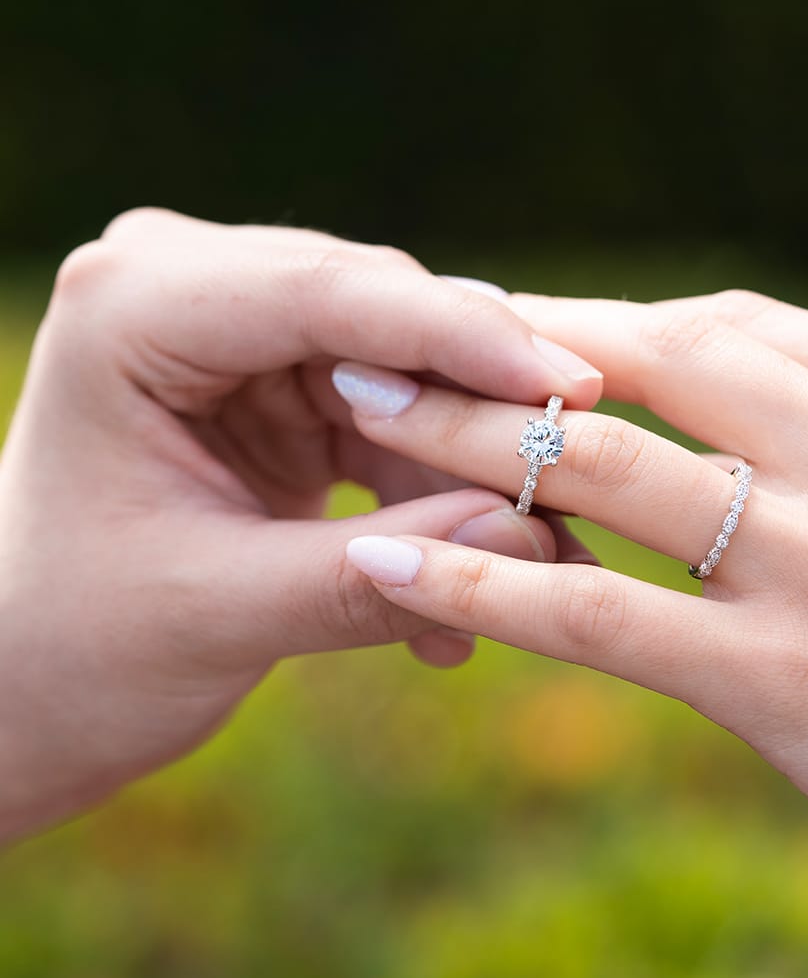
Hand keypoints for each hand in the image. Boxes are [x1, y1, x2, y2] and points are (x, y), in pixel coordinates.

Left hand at [0, 211, 601, 840]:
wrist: (28, 686)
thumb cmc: (77, 651)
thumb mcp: (223, 614)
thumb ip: (375, 574)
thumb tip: (534, 533)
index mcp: (134, 308)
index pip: (326, 294)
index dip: (462, 338)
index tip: (575, 387)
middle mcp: (189, 291)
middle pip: (384, 318)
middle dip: (486, 404)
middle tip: (581, 477)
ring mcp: (241, 335)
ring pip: (408, 372)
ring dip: (471, 466)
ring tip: (532, 562)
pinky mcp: (284, 385)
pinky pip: (397, 419)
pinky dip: (435, 497)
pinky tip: (457, 591)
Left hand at [338, 288, 807, 860]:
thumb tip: (688, 371)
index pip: (711, 324)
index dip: (585, 324)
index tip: (498, 331)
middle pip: (638, 366)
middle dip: (497, 351)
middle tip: (389, 343)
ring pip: (601, 468)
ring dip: (460, 436)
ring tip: (358, 414)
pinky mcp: (782, 674)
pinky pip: (600, 612)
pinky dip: (483, 580)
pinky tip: (389, 560)